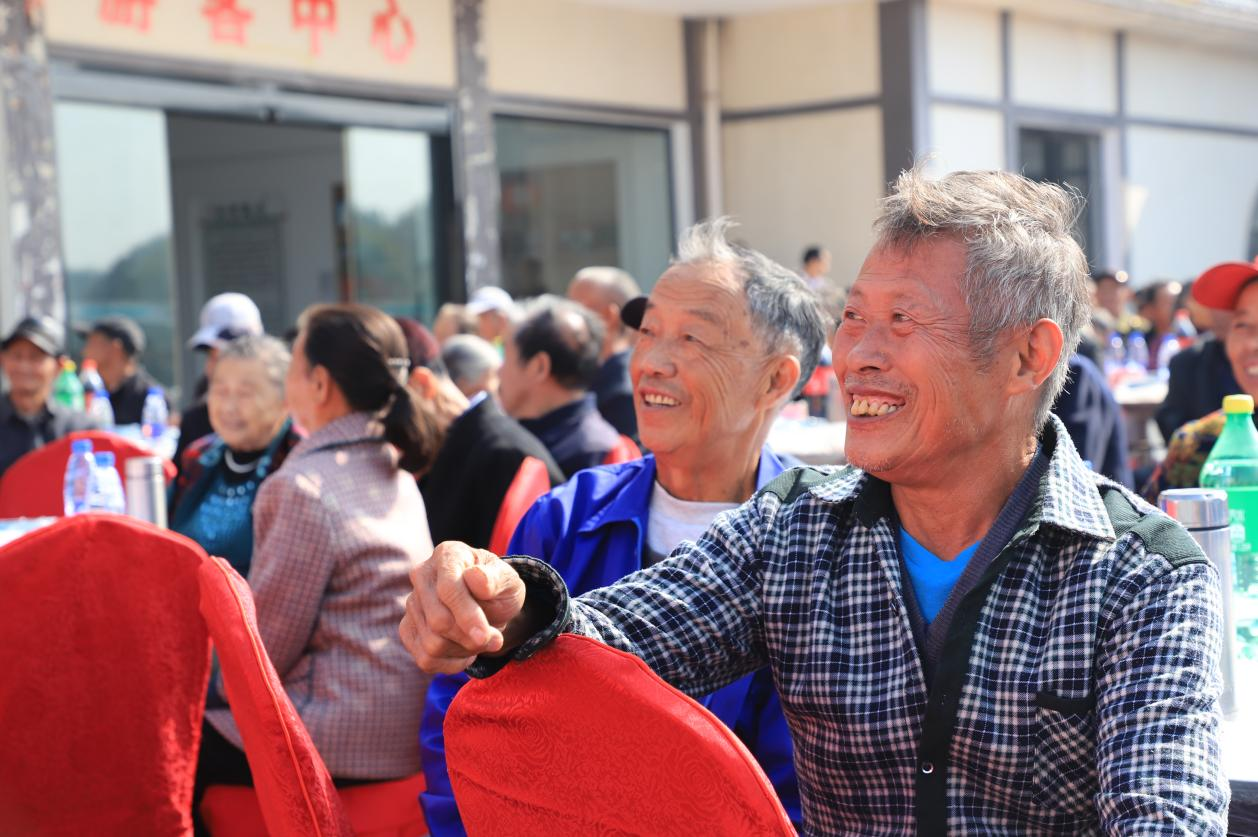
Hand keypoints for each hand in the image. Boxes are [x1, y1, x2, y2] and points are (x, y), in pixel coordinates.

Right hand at [400, 541, 526, 673]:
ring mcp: (411, 603)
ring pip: (432, 644)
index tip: (484, 636)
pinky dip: (451, 663)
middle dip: (470, 637)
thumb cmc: (498, 589)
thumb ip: (496, 579)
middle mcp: (422, 575)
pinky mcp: (408, 629)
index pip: (448, 590)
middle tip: (494, 639)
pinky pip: (425, 659)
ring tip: (481, 642)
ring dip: (464, 651)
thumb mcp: (509, 581)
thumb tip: (476, 578)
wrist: (489, 604)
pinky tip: (465, 651)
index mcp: (447, 555)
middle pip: (438, 621)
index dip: (467, 616)